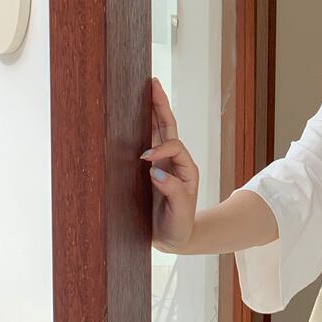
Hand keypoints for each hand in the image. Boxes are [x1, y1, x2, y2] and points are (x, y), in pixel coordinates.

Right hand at [139, 77, 199, 250]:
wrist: (176, 238)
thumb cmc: (179, 225)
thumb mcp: (180, 212)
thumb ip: (173, 192)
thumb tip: (155, 172)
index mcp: (185, 170)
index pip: (174, 148)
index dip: (161, 149)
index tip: (146, 162)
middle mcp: (176, 163)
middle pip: (168, 128)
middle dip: (160, 106)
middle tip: (152, 84)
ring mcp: (163, 163)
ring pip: (158, 131)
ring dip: (152, 110)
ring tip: (147, 89)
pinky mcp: (152, 169)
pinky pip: (148, 142)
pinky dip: (143, 126)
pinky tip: (135, 114)